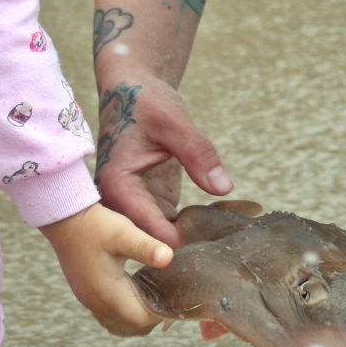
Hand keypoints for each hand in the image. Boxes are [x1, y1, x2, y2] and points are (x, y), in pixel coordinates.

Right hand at [39, 203, 174, 336]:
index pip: (140, 321)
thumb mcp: (123, 233)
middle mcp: (96, 303)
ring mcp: (88, 299)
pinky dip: (123, 311)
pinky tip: (132, 291)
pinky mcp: (85, 293)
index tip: (173, 297)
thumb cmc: (95, 225)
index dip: (159, 314)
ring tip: (150, 295)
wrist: (64, 218)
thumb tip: (168, 258)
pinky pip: (108, 315)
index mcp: (108, 293)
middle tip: (165, 297)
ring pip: (118, 325)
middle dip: (150, 318)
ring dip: (136, 316)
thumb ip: (146, 247)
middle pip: (131, 328)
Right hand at [94, 72, 231, 246]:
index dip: (173, 243)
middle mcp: (121, 200)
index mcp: (117, 184)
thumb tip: (223, 187)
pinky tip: (222, 229)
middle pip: (150, 239)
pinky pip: (173, 223)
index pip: (145, 225)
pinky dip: (195, 226)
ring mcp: (136, 203)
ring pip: (163, 237)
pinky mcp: (152, 201)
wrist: (133, 89)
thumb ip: (198, 154)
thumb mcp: (174, 123)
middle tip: (223, 257)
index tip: (205, 255)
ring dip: (192, 240)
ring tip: (228, 246)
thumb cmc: (146, 101)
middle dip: (184, 248)